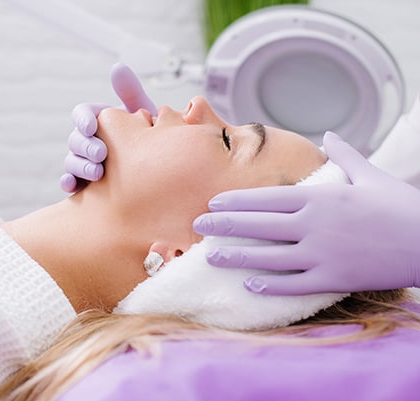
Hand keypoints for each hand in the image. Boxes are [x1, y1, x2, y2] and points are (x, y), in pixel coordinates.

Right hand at [60, 63, 156, 191]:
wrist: (160, 169)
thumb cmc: (150, 138)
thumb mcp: (144, 115)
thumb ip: (130, 93)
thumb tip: (117, 68)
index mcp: (98, 120)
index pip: (82, 114)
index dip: (83, 119)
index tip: (92, 126)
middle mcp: (87, 139)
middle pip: (75, 139)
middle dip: (86, 146)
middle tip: (102, 154)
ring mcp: (84, 161)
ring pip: (71, 161)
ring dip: (80, 166)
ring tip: (97, 174)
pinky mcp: (83, 181)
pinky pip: (70, 181)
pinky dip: (69, 182)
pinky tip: (74, 186)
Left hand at [193, 131, 419, 294]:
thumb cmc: (402, 206)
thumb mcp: (371, 175)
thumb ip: (345, 155)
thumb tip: (330, 136)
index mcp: (320, 197)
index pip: (266, 198)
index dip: (235, 201)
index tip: (212, 202)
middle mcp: (314, 224)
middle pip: (258, 225)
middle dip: (223, 225)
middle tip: (197, 225)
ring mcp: (322, 253)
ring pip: (268, 256)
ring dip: (236, 257)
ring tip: (211, 256)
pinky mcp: (334, 278)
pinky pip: (294, 283)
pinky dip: (270, 284)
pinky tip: (248, 283)